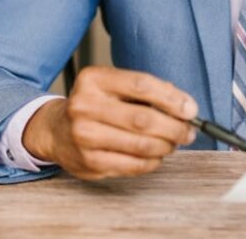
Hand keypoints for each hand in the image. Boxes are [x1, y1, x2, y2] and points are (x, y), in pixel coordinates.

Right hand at [21, 66, 198, 179]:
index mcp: (93, 79)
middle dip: (175, 127)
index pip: (141, 85)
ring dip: (166, 146)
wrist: (55, 130)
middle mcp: (84, 106)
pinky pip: (134, 165)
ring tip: (173, 143)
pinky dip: (152, 162)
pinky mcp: (89, 162)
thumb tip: (185, 108)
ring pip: (142, 145)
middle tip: (188, 131)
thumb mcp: (113, 86)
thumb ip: (147, 92)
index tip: (190, 109)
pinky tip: (156, 155)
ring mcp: (84, 136)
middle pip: (144, 119)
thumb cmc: (94, 106)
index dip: (172, 98)